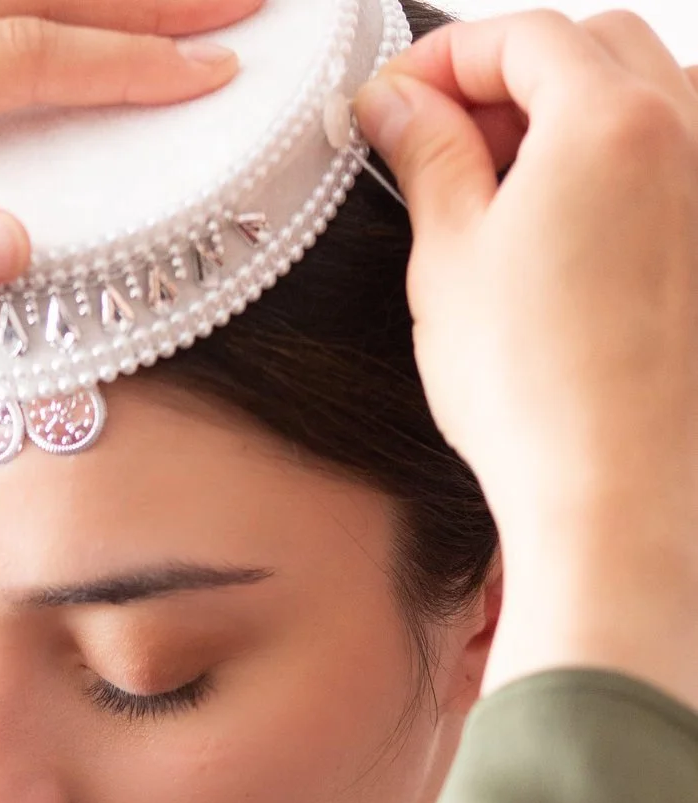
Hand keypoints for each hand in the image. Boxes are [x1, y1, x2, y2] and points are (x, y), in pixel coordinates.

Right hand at [355, 12, 697, 702]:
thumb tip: (398, 106)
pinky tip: (562, 232)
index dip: (447, 56)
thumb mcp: (448, 259)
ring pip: (643, 96)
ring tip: (502, 193)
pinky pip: (670, 162)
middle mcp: (686, 131)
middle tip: (442, 143)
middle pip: (593, 47)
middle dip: (511, 78)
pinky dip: (613, 168)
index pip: (523, 35)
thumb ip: (425, 158)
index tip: (398, 98)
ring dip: (567, 118)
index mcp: (611, 118)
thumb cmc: (538, 394)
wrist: (613, 494)